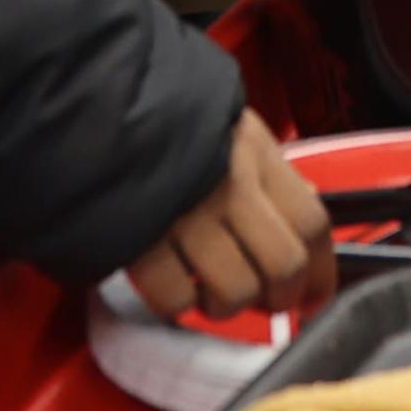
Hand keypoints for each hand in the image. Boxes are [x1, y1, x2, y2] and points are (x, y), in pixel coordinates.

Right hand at [126, 113, 336, 320]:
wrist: (89, 104)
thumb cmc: (165, 121)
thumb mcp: (230, 130)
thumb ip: (266, 175)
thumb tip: (300, 225)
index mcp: (255, 154)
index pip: (312, 223)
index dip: (322, 272)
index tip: (314, 296)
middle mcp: (228, 185)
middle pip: (284, 266)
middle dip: (280, 298)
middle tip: (264, 301)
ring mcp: (184, 216)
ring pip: (236, 292)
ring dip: (227, 306)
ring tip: (209, 290)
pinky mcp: (139, 243)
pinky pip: (177, 300)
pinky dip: (179, 305)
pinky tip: (173, 284)